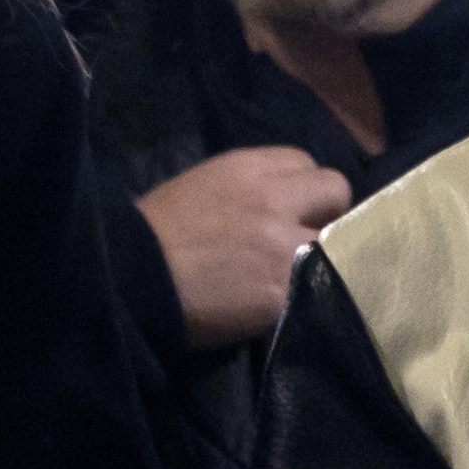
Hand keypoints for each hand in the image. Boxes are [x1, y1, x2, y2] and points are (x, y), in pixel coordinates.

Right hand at [136, 149, 353, 351]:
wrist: (132, 281)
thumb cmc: (153, 235)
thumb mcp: (200, 187)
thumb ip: (245, 189)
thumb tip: (271, 205)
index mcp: (249, 168)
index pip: (306, 163)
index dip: (303, 189)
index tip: (292, 209)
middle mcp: (275, 199)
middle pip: (335, 191)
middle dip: (326, 213)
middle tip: (305, 238)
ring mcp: (285, 245)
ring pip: (335, 243)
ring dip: (321, 257)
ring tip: (295, 276)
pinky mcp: (285, 290)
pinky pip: (316, 287)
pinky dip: (302, 297)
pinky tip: (279, 305)